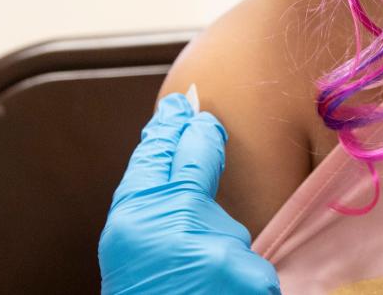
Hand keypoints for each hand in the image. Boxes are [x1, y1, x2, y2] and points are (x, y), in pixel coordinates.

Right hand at [99, 94, 280, 294]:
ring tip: (200, 288)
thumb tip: (183, 181)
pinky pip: (253, 265)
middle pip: (197, 164)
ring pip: (229, 230)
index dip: (172, 127)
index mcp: (131, 220)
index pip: (156, 154)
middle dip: (203, 142)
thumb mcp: (130, 259)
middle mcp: (170, 223)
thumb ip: (151, 218)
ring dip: (223, 253)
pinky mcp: (249, 273)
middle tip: (205, 122)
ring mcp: (214, 246)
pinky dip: (243, 284)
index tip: (185, 106)